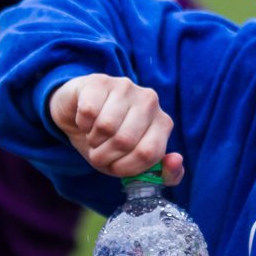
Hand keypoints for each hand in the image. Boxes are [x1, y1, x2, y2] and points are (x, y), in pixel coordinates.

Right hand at [49, 74, 183, 180]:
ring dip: (92, 140)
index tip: (114, 166)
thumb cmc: (109, 142)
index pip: (148, 153)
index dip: (125, 167)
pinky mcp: (101, 81)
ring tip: (94, 136)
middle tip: (98, 152)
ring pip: (106, 126)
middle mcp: (150, 101)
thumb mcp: (133, 164)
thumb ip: (164, 174)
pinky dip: (82, 124)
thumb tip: (176, 161)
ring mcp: (127, 87)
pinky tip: (86, 120)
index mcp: (163, 123)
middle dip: (104, 156)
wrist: (79, 114)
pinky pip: (89, 112)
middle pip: (125, 141)